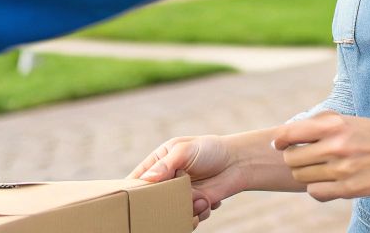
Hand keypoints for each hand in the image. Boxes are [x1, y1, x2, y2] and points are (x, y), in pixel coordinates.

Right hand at [130, 134, 246, 223]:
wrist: (236, 162)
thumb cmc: (209, 150)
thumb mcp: (185, 150)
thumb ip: (166, 164)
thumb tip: (148, 178)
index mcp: (158, 164)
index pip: (137, 180)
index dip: (133, 191)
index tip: (136, 198)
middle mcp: (166, 183)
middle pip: (152, 202)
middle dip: (164, 203)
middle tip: (177, 198)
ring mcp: (179, 197)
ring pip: (171, 213)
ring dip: (186, 208)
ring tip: (200, 196)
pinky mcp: (193, 208)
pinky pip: (188, 219)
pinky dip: (199, 213)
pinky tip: (208, 200)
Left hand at [270, 113, 369, 202]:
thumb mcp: (347, 120)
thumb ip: (318, 124)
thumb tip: (285, 133)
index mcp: (334, 124)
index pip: (291, 133)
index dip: (280, 139)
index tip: (278, 144)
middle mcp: (336, 146)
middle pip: (292, 158)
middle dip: (294, 158)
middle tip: (305, 157)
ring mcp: (341, 169)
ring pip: (301, 176)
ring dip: (306, 173)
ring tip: (319, 167)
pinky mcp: (348, 189)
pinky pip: (315, 192)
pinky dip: (316, 187)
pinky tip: (327, 180)